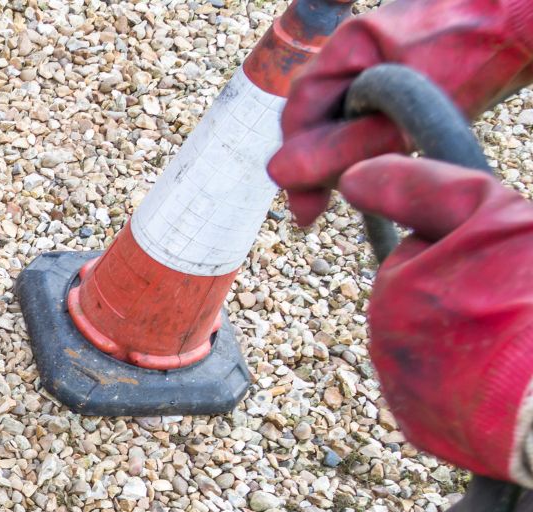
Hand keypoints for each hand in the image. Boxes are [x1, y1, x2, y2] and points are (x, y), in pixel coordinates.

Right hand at [268, 0, 532, 225]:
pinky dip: (370, 145)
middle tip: (319, 211)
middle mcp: (355, 54)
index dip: (295, 162)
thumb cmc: (477, 49)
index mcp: (347, 47)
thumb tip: (281, 174)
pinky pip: (370, 117)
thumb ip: (347, 141)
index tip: (305, 211)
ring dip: (345, 156)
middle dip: (318, 163)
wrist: (524, 22)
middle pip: (318, 117)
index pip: (300, 111)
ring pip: (344, 120)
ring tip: (351, 191)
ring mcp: (378, 63)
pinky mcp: (402, 77)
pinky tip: (379, 165)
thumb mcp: (409, 106)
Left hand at [338, 156, 532, 481]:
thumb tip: (354, 177)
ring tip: (517, 346)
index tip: (506, 266)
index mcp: (395, 286)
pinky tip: (507, 383)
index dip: (475, 252)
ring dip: (470, 343)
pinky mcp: (422, 430)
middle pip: (425, 303)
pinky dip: (472, 388)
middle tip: (518, 307)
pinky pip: (441, 396)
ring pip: (434, 349)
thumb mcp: (493, 216)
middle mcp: (383, 340)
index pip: (424, 252)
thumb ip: (422, 189)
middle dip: (468, 299)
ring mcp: (400, 389)